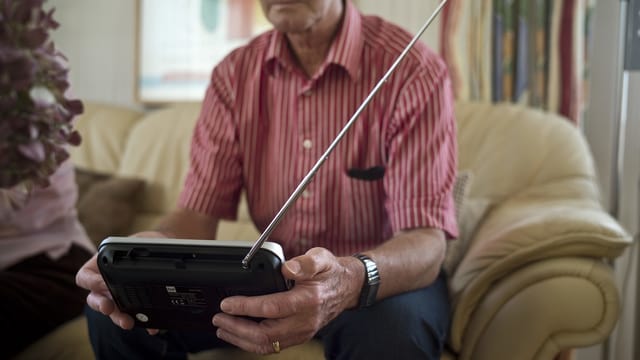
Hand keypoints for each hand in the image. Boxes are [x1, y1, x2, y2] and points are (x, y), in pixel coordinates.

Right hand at [75, 230, 166, 330]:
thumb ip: (138, 247)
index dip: (90, 282)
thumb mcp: (140, 240)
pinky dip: (142, 322)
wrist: (162, 250)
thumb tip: (145, 255)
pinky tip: (150, 326)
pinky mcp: (133, 305)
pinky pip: (134, 316)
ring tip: (128, 322)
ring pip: (112, 311)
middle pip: (95, 299)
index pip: (84, 277)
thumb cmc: (145, 243)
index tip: (102, 284)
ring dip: (118, 318)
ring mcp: (117, 296)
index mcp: (100, 266)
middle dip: (102, 305)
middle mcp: (104, 284)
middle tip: (109, 308)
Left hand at [212, 247, 362, 354]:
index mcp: (308, 300)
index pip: (272, 308)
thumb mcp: (321, 258)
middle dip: (237, 327)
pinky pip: (272, 346)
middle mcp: (304, 321)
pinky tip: (240, 334)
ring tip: (223, 328)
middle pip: (265, 334)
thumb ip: (305, 262)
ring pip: (267, 344)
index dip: (246, 307)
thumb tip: (288, 268)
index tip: (227, 303)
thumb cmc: (331, 272)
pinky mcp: (298, 336)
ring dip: (241, 339)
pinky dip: (252, 342)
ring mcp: (301, 332)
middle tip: (219, 318)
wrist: (348, 288)